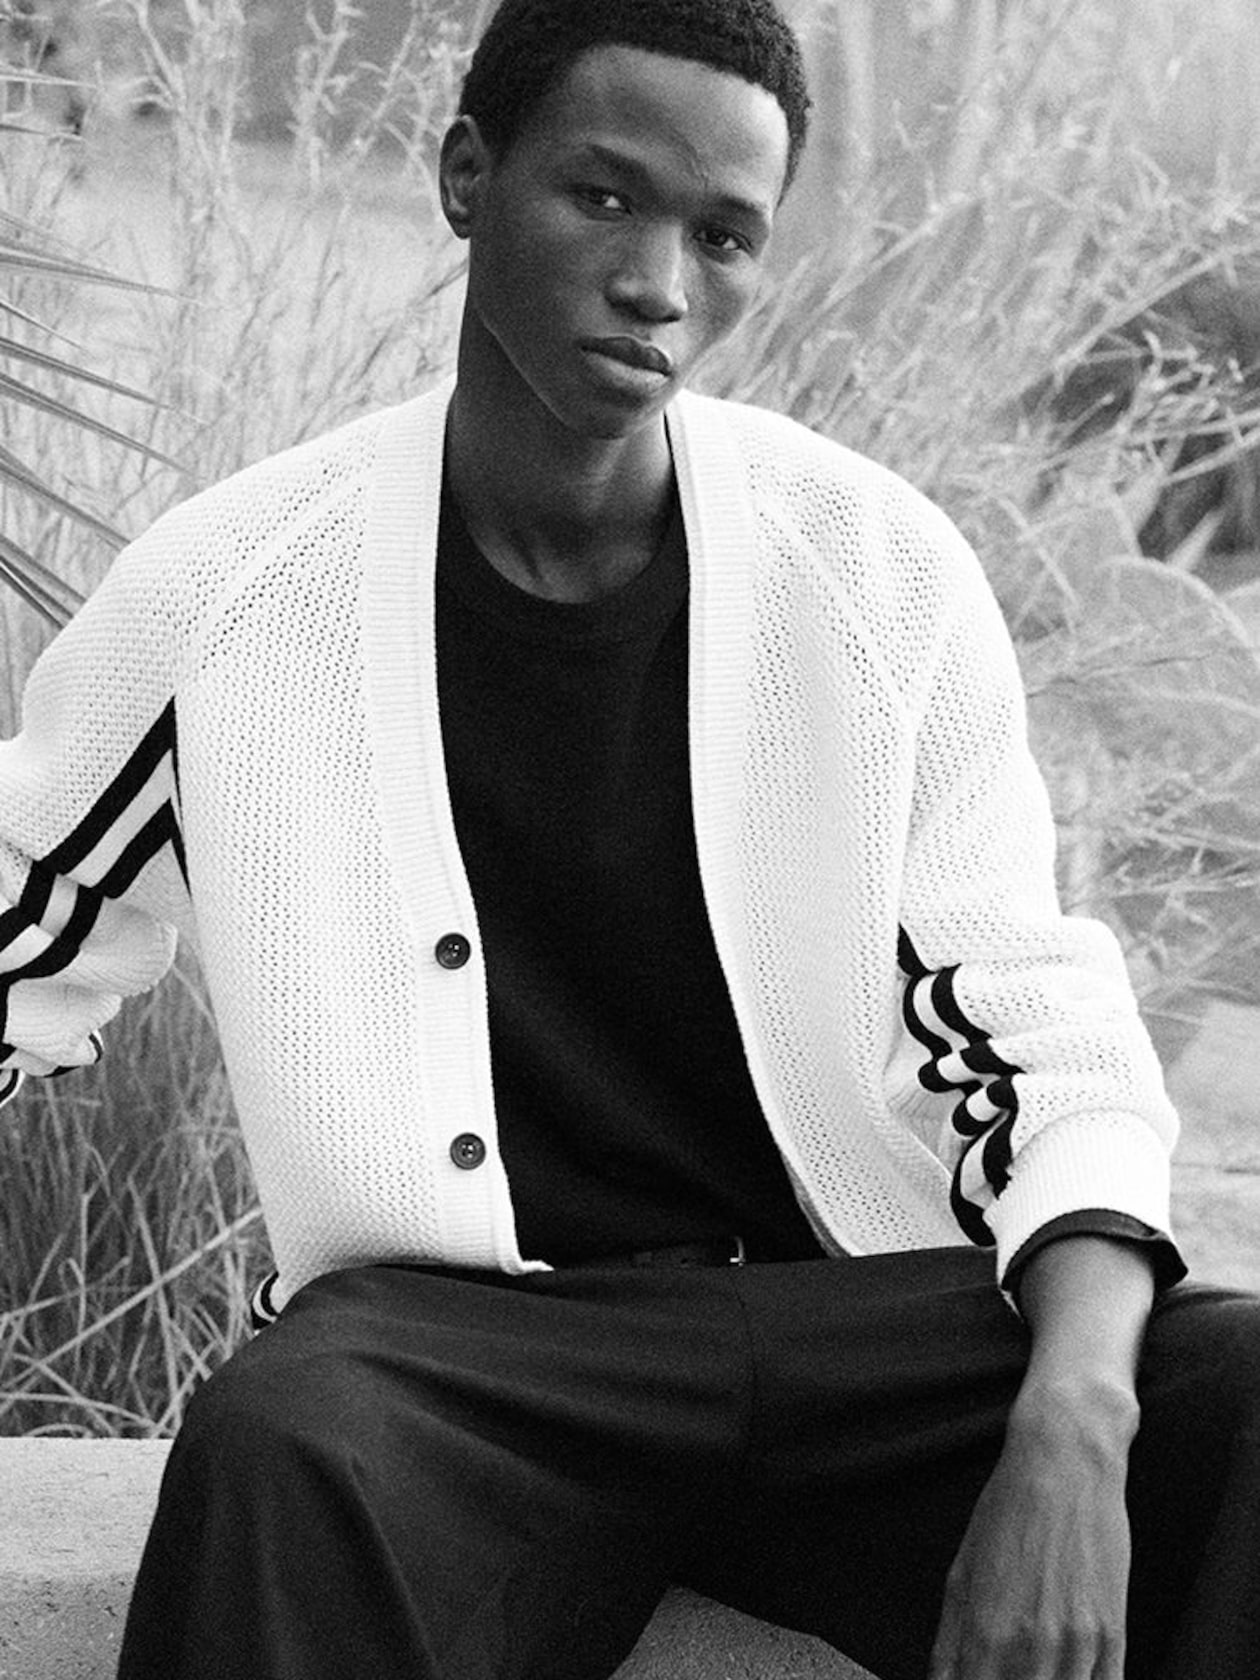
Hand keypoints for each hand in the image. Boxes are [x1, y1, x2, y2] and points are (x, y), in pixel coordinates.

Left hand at [928, 1389, 1133, 1679]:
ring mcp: (1076, 1644)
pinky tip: (1068, 1675)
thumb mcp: (961, 1573)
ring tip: (1034, 1671)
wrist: (1063, 1462)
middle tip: (1003, 1671)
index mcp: (986, 1633)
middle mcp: (1031, 1646)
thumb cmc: (1008, 1512)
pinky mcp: (1112, 1634)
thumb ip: (950, 1643)